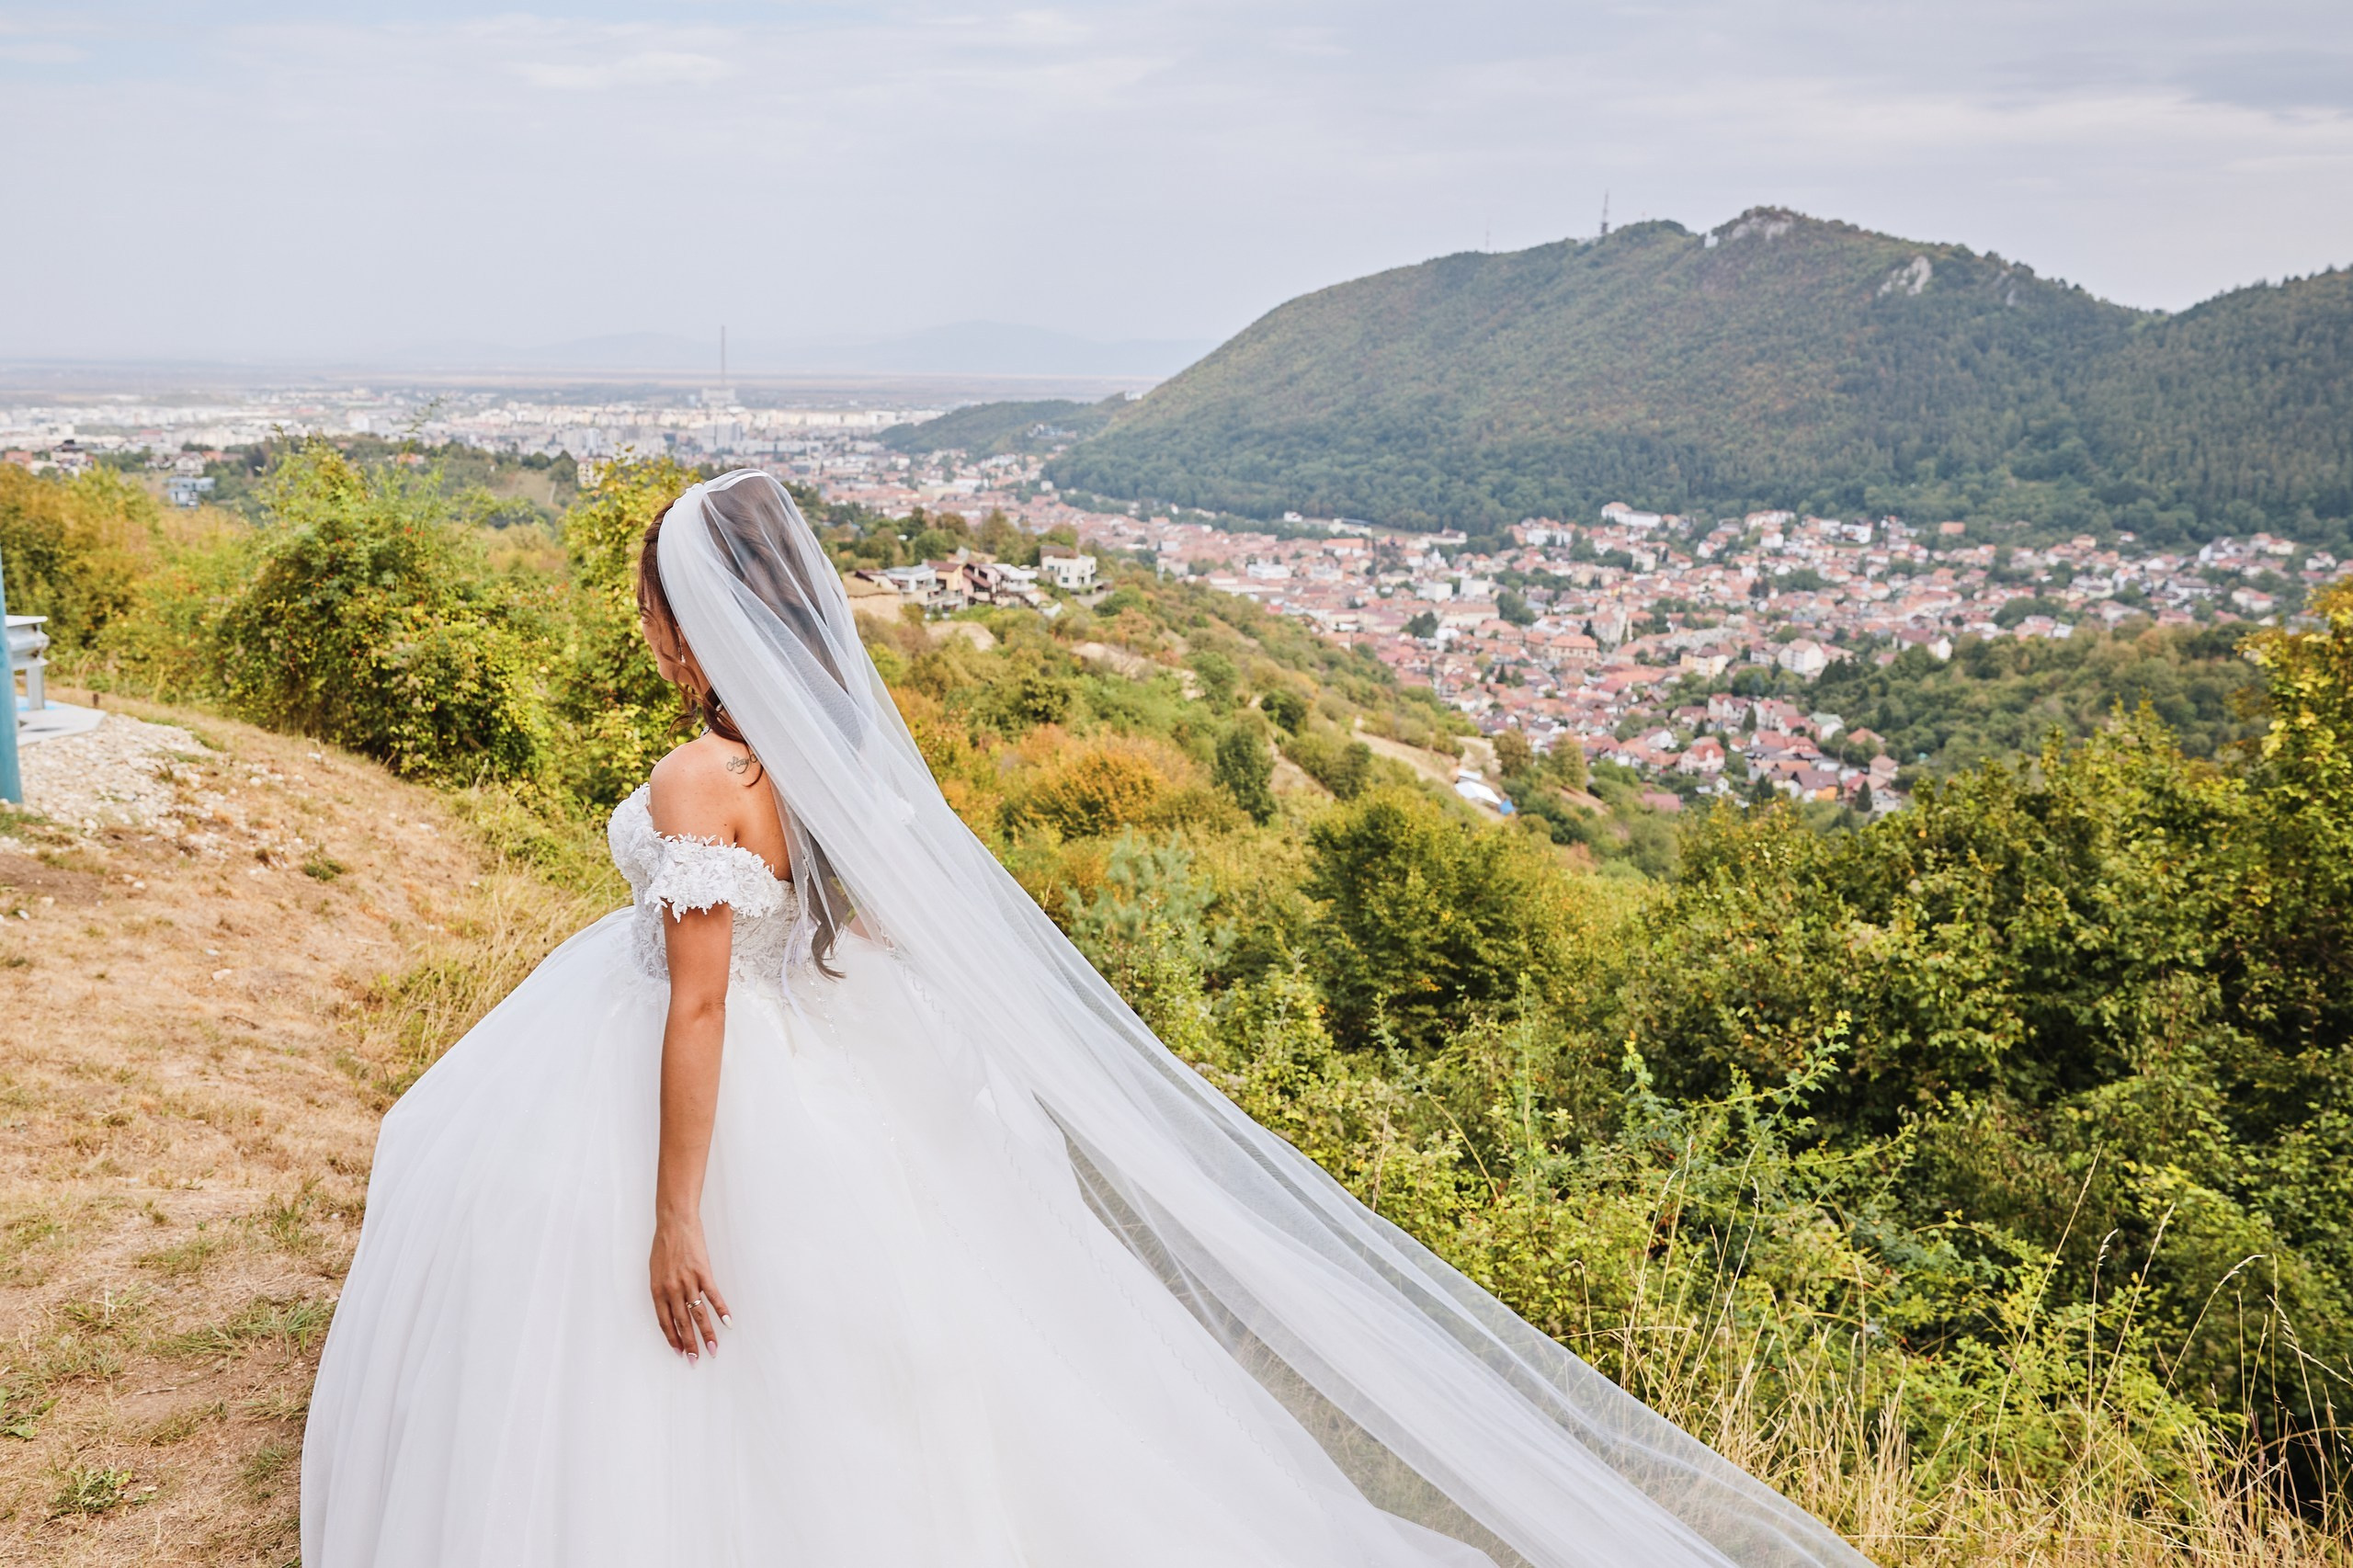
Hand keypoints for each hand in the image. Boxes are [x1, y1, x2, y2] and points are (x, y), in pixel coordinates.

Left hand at [649, 1213, 730, 1364]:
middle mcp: (672, 1289)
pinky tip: (728, 1323)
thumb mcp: (655, 1271)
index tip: (680, 1352)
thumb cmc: (663, 1245)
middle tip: (696, 1360)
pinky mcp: (703, 1272)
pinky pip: (713, 1296)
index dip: (673, 1338)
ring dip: (707, 1334)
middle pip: (682, 1323)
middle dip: (690, 1343)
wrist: (674, 1223)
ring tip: (713, 1349)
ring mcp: (688, 1281)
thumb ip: (662, 1290)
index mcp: (657, 1290)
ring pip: (698, 1314)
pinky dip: (722, 1310)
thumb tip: (669, 1308)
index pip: (665, 1322)